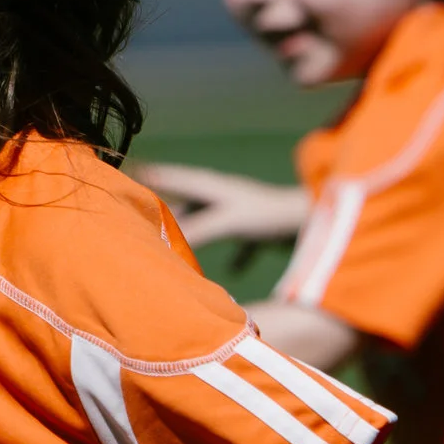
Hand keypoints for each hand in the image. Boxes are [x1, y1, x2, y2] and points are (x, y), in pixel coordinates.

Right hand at [133, 163, 310, 248]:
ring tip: (177, 239)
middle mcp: (225, 196)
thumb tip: (164, 245)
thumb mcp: (227, 221)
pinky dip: (234, 256)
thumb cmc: (269, 214)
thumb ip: (198, 231)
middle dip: (169, 206)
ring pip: (210, 220)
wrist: (313, 218)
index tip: (130, 171)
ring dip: (195, 230)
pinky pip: (238, 241)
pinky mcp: (258, 227)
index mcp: (213, 187)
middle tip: (145, 204)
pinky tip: (234, 272)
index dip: (153, 176)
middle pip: (189, 200)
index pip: (176, 180)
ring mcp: (242, 211)